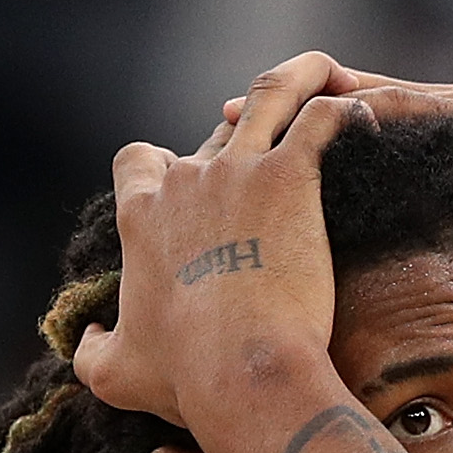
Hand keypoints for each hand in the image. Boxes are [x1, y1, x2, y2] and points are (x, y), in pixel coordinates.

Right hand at [74, 51, 362, 434]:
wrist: (243, 373)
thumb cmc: (185, 377)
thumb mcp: (116, 374)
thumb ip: (91, 352)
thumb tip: (87, 341)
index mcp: (141, 215)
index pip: (138, 160)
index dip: (160, 166)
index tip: (183, 183)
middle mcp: (186, 180)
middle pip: (214, 134)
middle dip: (244, 139)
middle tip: (277, 165)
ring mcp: (239, 172)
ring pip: (270, 95)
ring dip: (301, 77)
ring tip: (330, 75)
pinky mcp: (290, 178)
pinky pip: (322, 118)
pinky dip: (344, 108)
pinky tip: (365, 114)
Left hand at [219, 66, 452, 336]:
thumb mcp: (407, 266)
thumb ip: (358, 249)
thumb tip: (283, 279)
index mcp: (411, 155)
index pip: (330, 131)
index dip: (274, 136)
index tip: (215, 144)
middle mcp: (436, 120)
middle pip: (342, 103)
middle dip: (282, 109)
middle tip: (221, 119)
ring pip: (371, 95)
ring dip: (314, 101)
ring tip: (259, 114)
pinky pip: (413, 105)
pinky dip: (368, 109)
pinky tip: (322, 122)